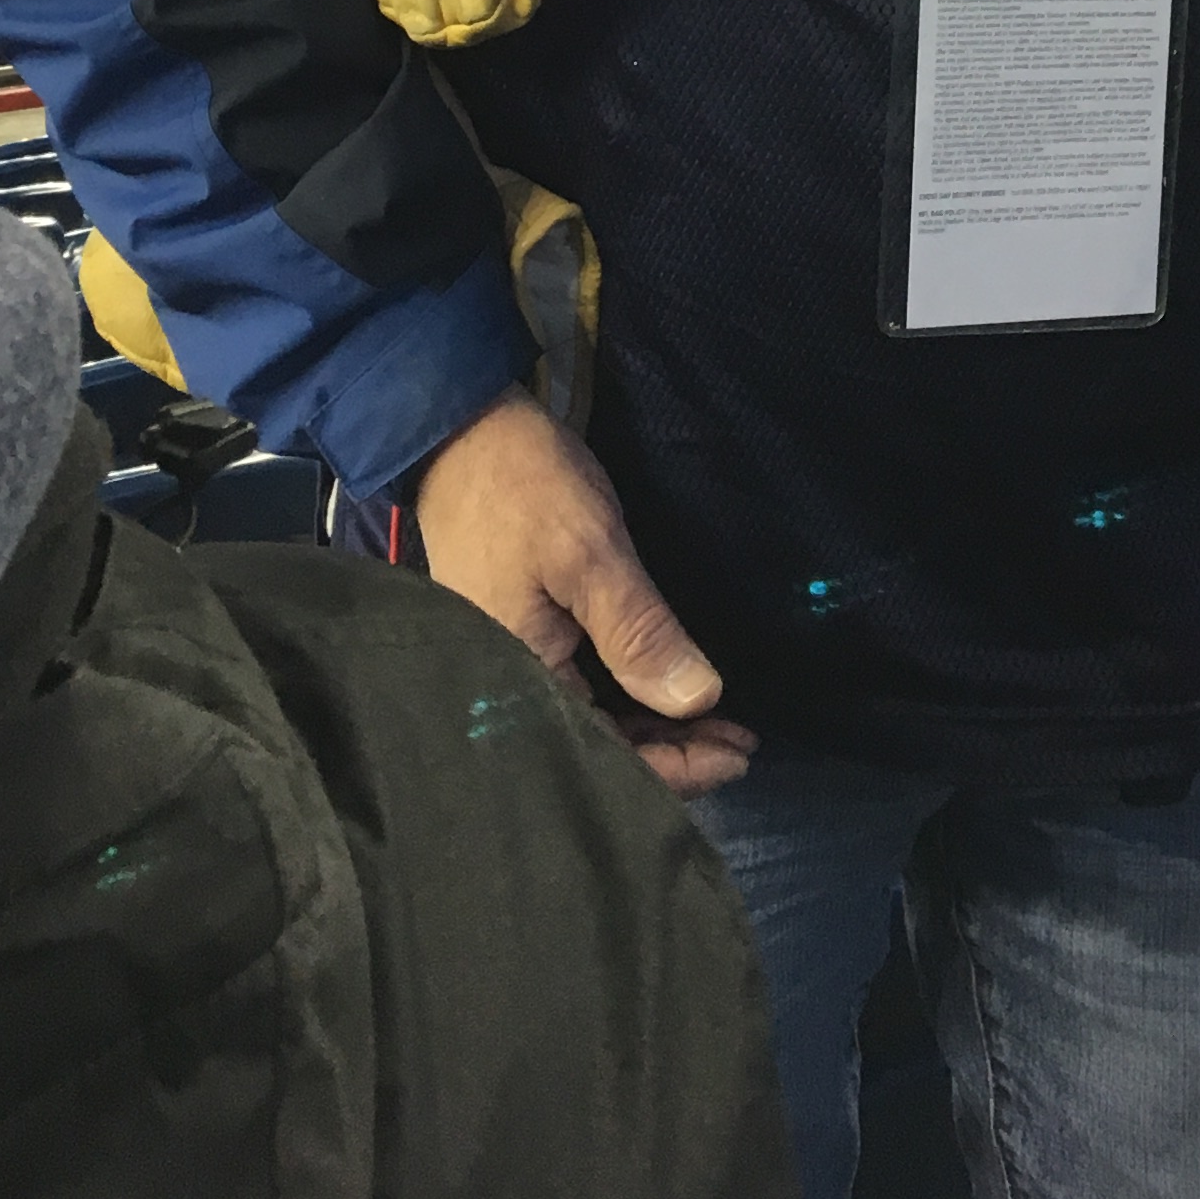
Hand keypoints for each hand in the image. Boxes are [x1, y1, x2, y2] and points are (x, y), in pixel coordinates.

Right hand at [414, 389, 752, 791]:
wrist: (460, 431)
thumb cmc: (524, 488)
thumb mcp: (589, 553)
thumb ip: (638, 631)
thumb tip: (699, 700)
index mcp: (520, 685)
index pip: (607, 757)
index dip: (677, 767)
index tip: (739, 754)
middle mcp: (509, 693)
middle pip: (598, 749)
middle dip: (671, 751)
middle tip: (739, 741)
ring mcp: (511, 665)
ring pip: (589, 720)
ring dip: (651, 723)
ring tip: (716, 721)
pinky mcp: (518, 638)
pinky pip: (576, 686)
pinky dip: (624, 693)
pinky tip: (662, 687)